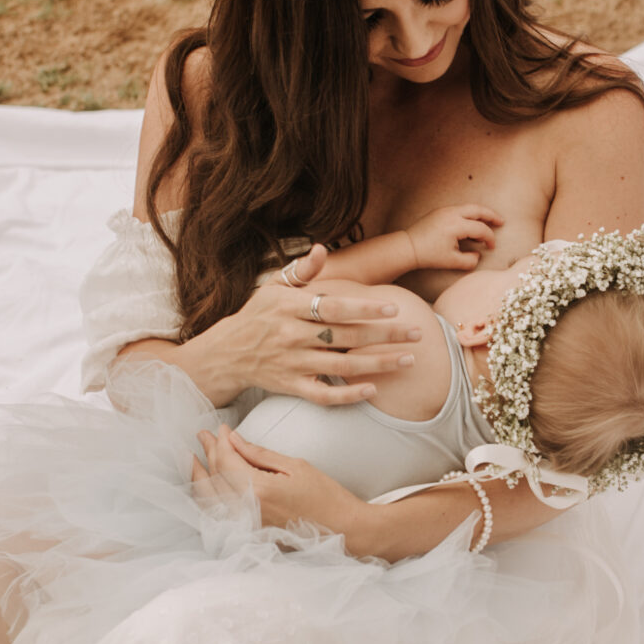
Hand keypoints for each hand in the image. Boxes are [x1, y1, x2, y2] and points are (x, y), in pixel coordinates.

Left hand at [192, 427, 360, 537]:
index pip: (227, 461)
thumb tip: (232, 439)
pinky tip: (207, 487)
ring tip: (194, 459)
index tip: (220, 428)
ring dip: (200, 477)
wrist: (344, 530)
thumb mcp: (295, 466)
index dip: (220, 442)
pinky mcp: (248, 535)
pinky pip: (218, 515)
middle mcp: (247, 511)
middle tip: (203, 436)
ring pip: (209, 500)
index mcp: (259, 491)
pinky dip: (208, 498)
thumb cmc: (326, 497)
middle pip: (215, 478)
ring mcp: (245, 526)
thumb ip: (259, 454)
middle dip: (207, 454)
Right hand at [226, 244, 423, 403]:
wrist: (225, 354)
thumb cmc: (256, 315)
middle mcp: (291, 335)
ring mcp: (291, 364)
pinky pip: (322, 395)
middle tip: (417, 333)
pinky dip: (347, 396)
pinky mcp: (290, 387)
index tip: (393, 308)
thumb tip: (322, 248)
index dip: (364, 309)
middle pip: (345, 336)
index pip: (333, 307)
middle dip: (385, 336)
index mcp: (289, 307)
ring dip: (378, 364)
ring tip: (408, 360)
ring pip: (341, 367)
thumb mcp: (273, 287)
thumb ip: (301, 270)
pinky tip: (373, 390)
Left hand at [407, 204, 501, 271]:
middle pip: (478, 209)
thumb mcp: (452, 261)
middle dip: (491, 215)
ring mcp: (445, 210)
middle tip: (501, 221)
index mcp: (456, 225)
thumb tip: (478, 254)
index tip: (491, 247)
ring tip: (489, 222)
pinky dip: (469, 215)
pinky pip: (459, 210)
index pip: (480, 229)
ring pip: (469, 207)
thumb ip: (470, 260)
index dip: (489, 238)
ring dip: (480, 214)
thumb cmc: (429, 255)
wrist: (408, 247)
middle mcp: (452, 213)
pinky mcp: (440, 211)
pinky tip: (471, 226)